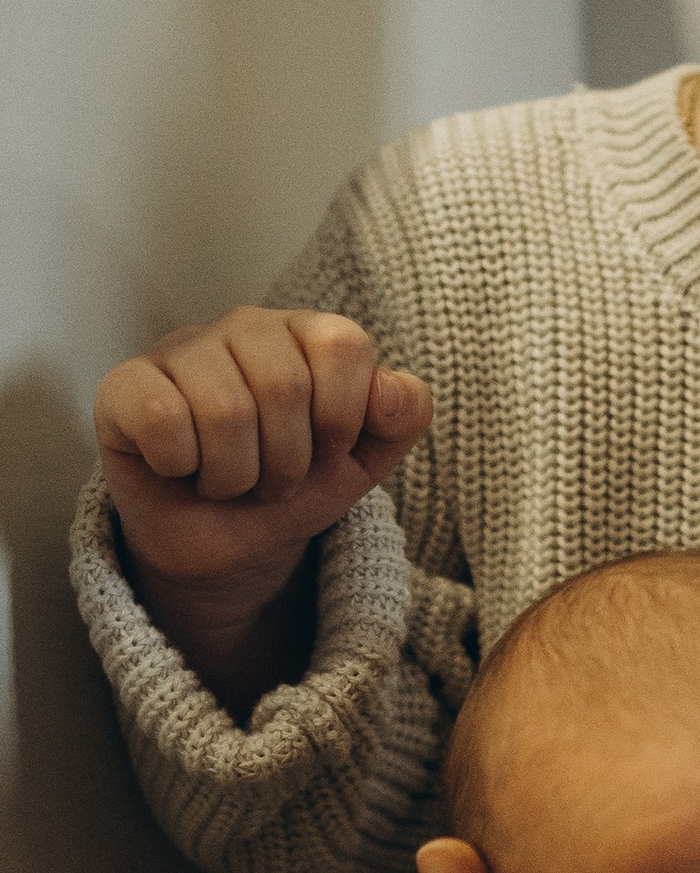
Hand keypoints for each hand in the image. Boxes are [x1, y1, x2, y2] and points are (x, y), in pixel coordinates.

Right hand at [96, 308, 430, 711]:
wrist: (226, 545)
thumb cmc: (294, 487)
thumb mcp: (364, 460)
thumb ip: (402, 417)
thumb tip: (391, 387)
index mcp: (309, 333)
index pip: (345, 345)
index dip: (341, 419)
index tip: (325, 452)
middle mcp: (245, 326)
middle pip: (284, 385)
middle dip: (287, 461)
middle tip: (270, 478)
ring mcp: (181, 349)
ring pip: (224, 410)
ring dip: (235, 475)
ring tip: (229, 479)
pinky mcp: (124, 385)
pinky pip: (160, 418)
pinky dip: (180, 464)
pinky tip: (180, 466)